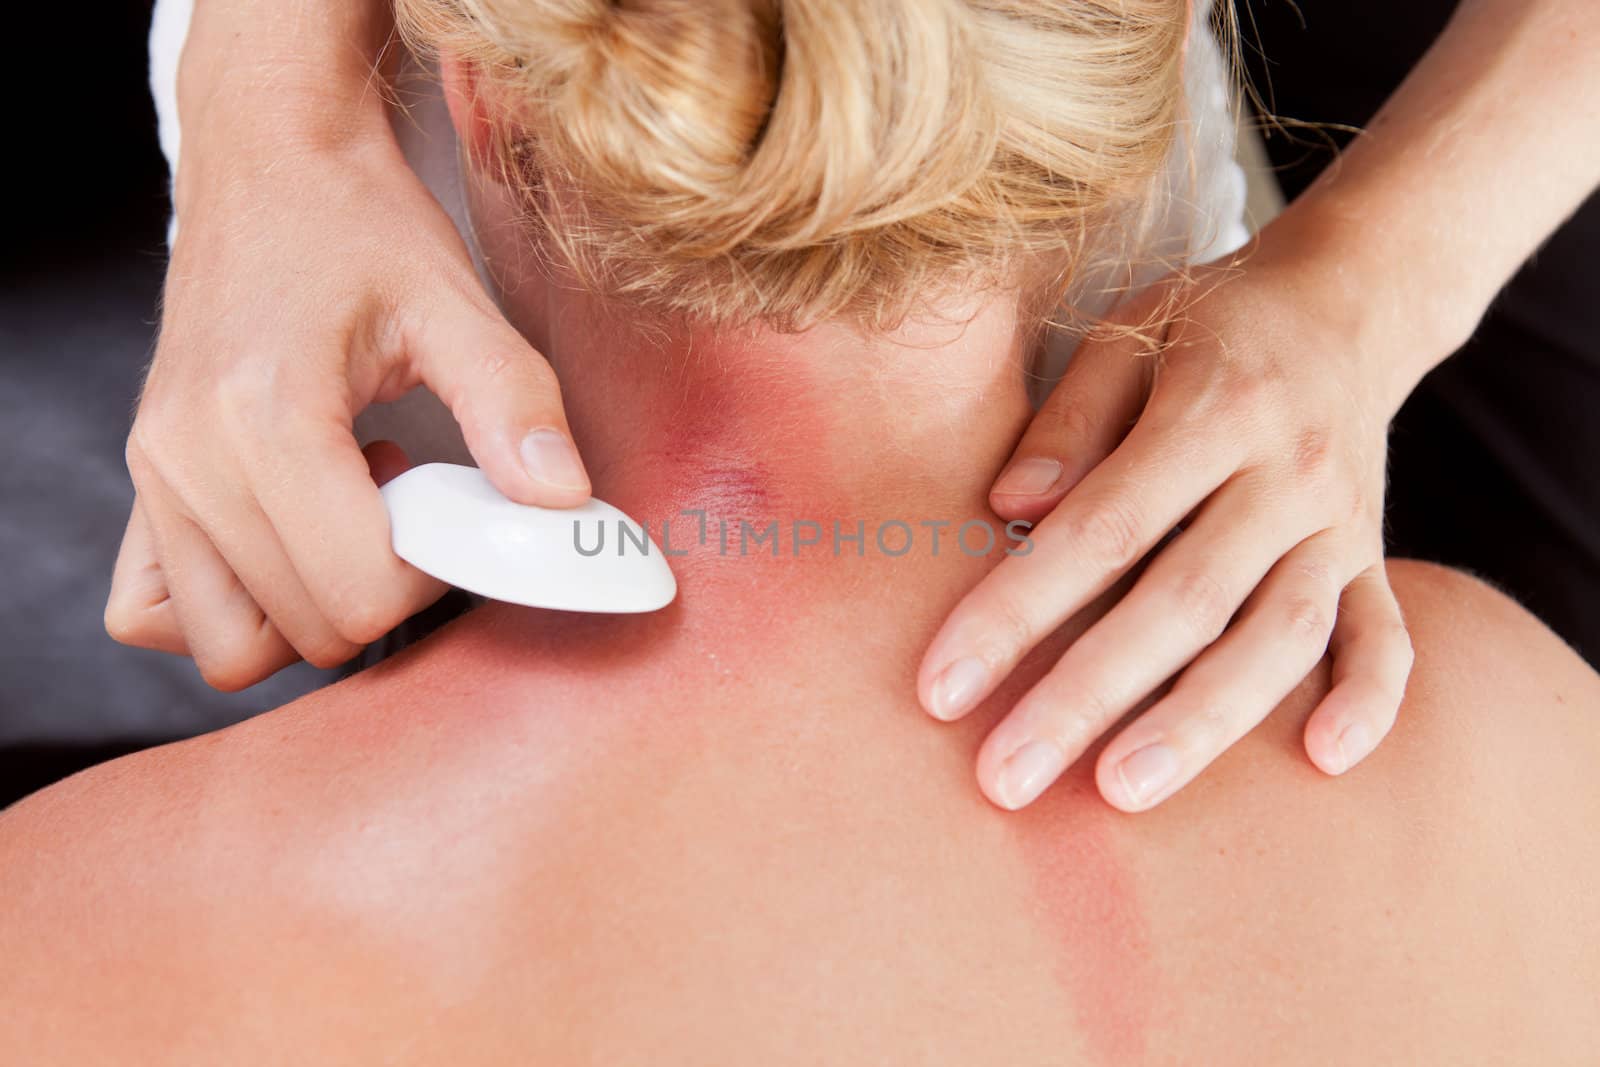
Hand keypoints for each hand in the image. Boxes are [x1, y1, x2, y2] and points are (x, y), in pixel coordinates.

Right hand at [105, 135, 588, 689]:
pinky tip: (290, 537)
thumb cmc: (357, 225)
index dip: (434, 575)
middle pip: (307, 629)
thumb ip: (513, 403)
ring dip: (310, 610)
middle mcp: (189, 460)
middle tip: (413, 504)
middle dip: (384, 591)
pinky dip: (232, 608)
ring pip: (229, 646)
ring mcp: (155, 478)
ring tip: (351, 516)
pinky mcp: (145, 484)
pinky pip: (158, 613)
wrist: (270, 163)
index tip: (457, 511)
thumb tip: (563, 503)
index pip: (358, 594)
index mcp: (265, 416)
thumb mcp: (455, 300)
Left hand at [917, 239, 1415, 811]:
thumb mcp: (1129, 331)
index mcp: (1214, 408)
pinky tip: (1322, 762)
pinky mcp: (1374, 555)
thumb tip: (1007, 505)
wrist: (1352, 299)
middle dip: (1088, 696)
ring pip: (1279, 635)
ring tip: (1121, 791)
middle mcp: (1287, 472)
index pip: (1102, 526)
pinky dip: (1368, 699)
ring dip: (1203, 721)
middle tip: (1007, 778)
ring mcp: (1342, 521)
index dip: (1018, 609)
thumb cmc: (1208, 323)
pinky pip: (1387, 635)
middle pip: (1183, 600)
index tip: (942, 687)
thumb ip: (1068, 418)